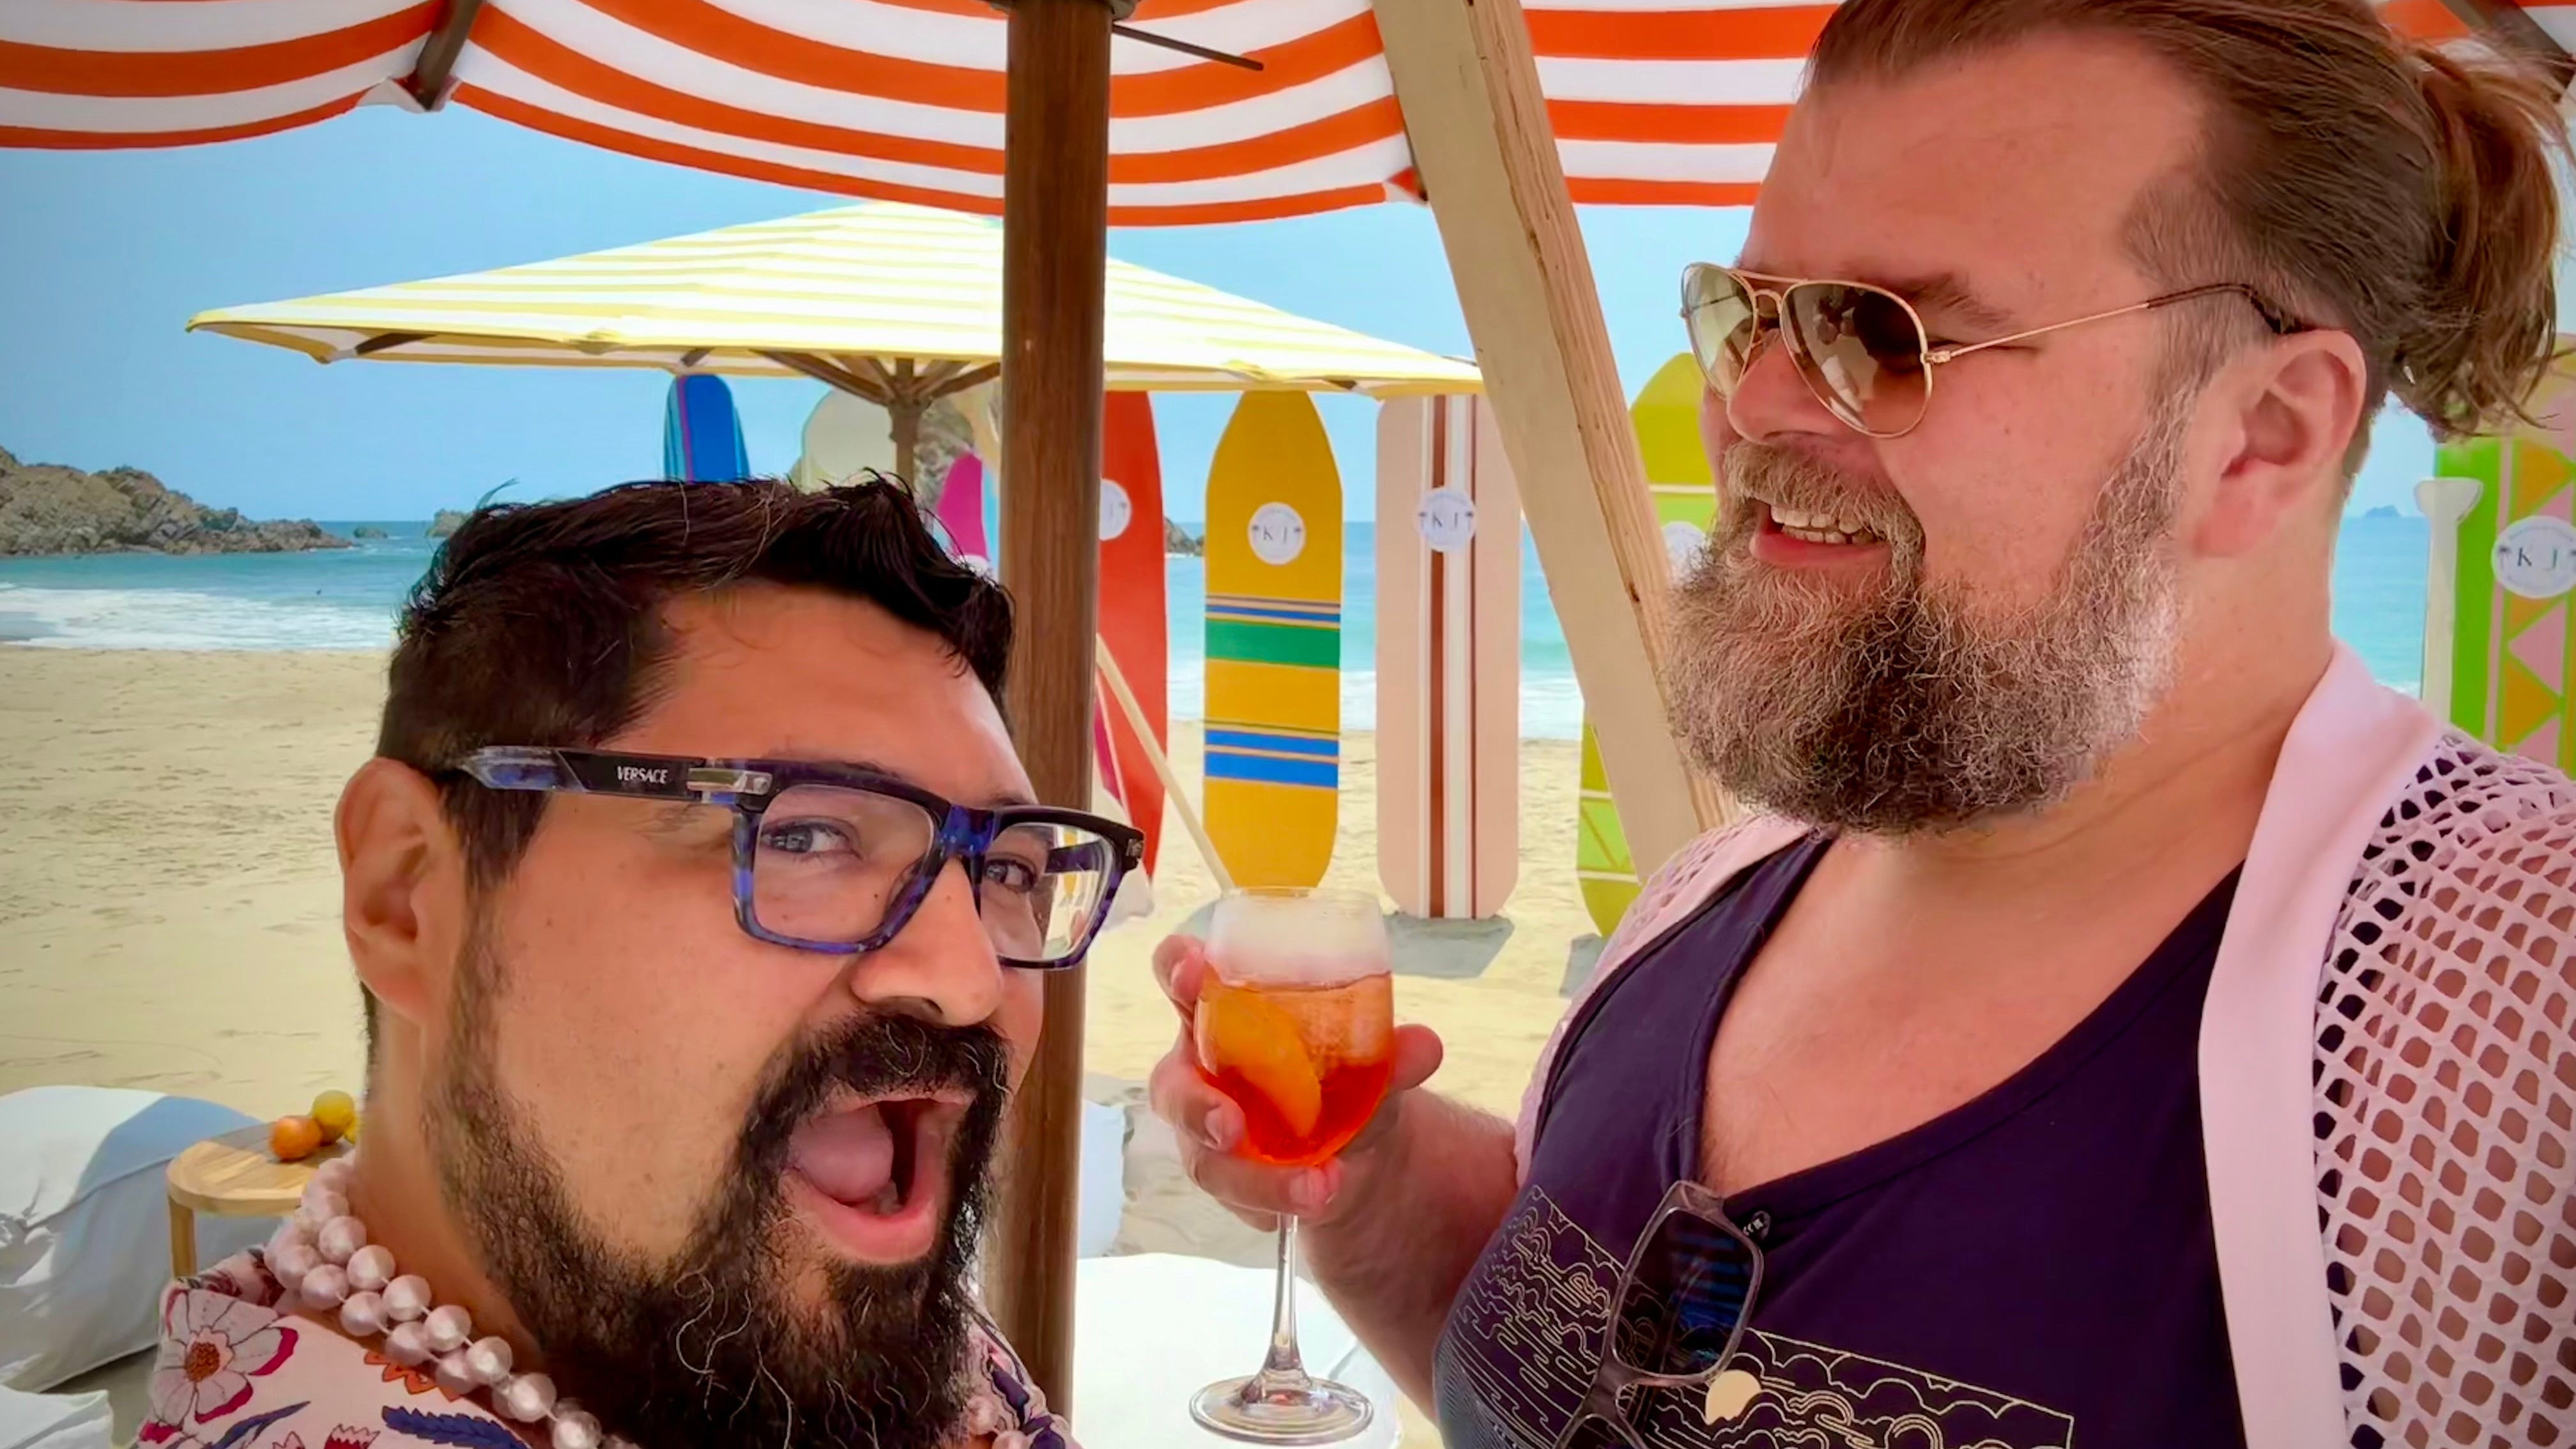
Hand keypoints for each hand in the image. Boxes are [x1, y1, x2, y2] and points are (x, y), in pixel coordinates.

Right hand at [1146, 933, 1444, 1229]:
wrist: (1354, 1150)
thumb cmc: (1336, 1076)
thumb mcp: (1368, 1061)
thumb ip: (1390, 1054)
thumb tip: (1426, 1046)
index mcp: (1223, 1012)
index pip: (1181, 978)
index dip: (1177, 969)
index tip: (1196, 970)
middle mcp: (1200, 1069)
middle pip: (1173, 1088)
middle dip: (1198, 1108)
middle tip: (1232, 1127)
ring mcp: (1204, 1130)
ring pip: (1206, 1159)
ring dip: (1258, 1179)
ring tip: (1315, 1190)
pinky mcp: (1222, 1178)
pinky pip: (1235, 1199)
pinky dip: (1278, 1202)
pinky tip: (1315, 1202)